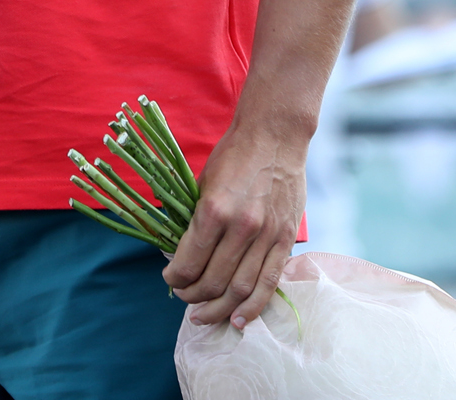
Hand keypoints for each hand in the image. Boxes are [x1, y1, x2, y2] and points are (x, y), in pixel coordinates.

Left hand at [163, 120, 306, 328]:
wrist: (275, 136)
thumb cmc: (233, 155)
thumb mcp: (201, 182)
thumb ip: (192, 219)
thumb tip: (177, 252)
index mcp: (214, 210)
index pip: (189, 262)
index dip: (174, 278)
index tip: (169, 278)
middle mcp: (241, 227)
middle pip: (213, 281)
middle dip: (192, 296)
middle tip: (184, 298)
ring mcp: (267, 235)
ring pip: (240, 289)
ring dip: (218, 309)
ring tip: (204, 316)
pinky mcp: (286, 240)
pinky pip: (269, 282)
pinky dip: (253, 307)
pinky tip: (238, 319)